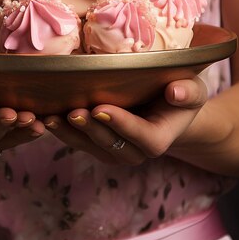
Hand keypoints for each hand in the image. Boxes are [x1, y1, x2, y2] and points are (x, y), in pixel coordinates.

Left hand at [43, 77, 207, 164]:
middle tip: (73, 112)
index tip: (101, 109)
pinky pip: (78, 141)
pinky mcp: (97, 144)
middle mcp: (136, 151)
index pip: (142, 137)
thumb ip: (188, 92)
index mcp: (159, 138)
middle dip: (91, 129)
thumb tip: (177, 92)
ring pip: (90, 146)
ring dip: (70, 133)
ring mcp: (114, 150)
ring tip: (51, 117)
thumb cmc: (181, 91)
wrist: (167, 105)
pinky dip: (62, 130)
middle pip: (111, 145)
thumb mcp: (193, 88)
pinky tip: (46, 117)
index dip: (122, 125)